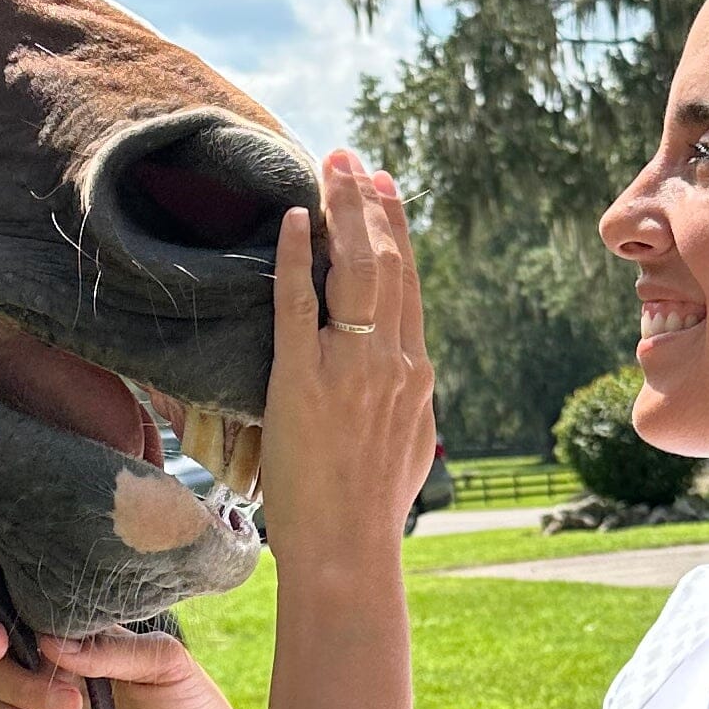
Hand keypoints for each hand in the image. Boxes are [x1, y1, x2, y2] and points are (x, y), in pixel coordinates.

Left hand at [262, 150, 435, 592]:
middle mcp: (392, 362)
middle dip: (370, 203)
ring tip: (330, 167)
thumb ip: (404, 403)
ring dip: (342, 211)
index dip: (397, 230)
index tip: (386, 190)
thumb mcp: (406, 447)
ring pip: (355, 270)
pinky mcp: (303, 382)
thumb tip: (402, 384)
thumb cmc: (369, 511)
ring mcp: (350, 369)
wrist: (349, 550)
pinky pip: (300, 305)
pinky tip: (293, 221)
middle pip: (387, 263)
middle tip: (353, 158)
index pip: (408, 284)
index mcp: (416, 374)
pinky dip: (299, 257)